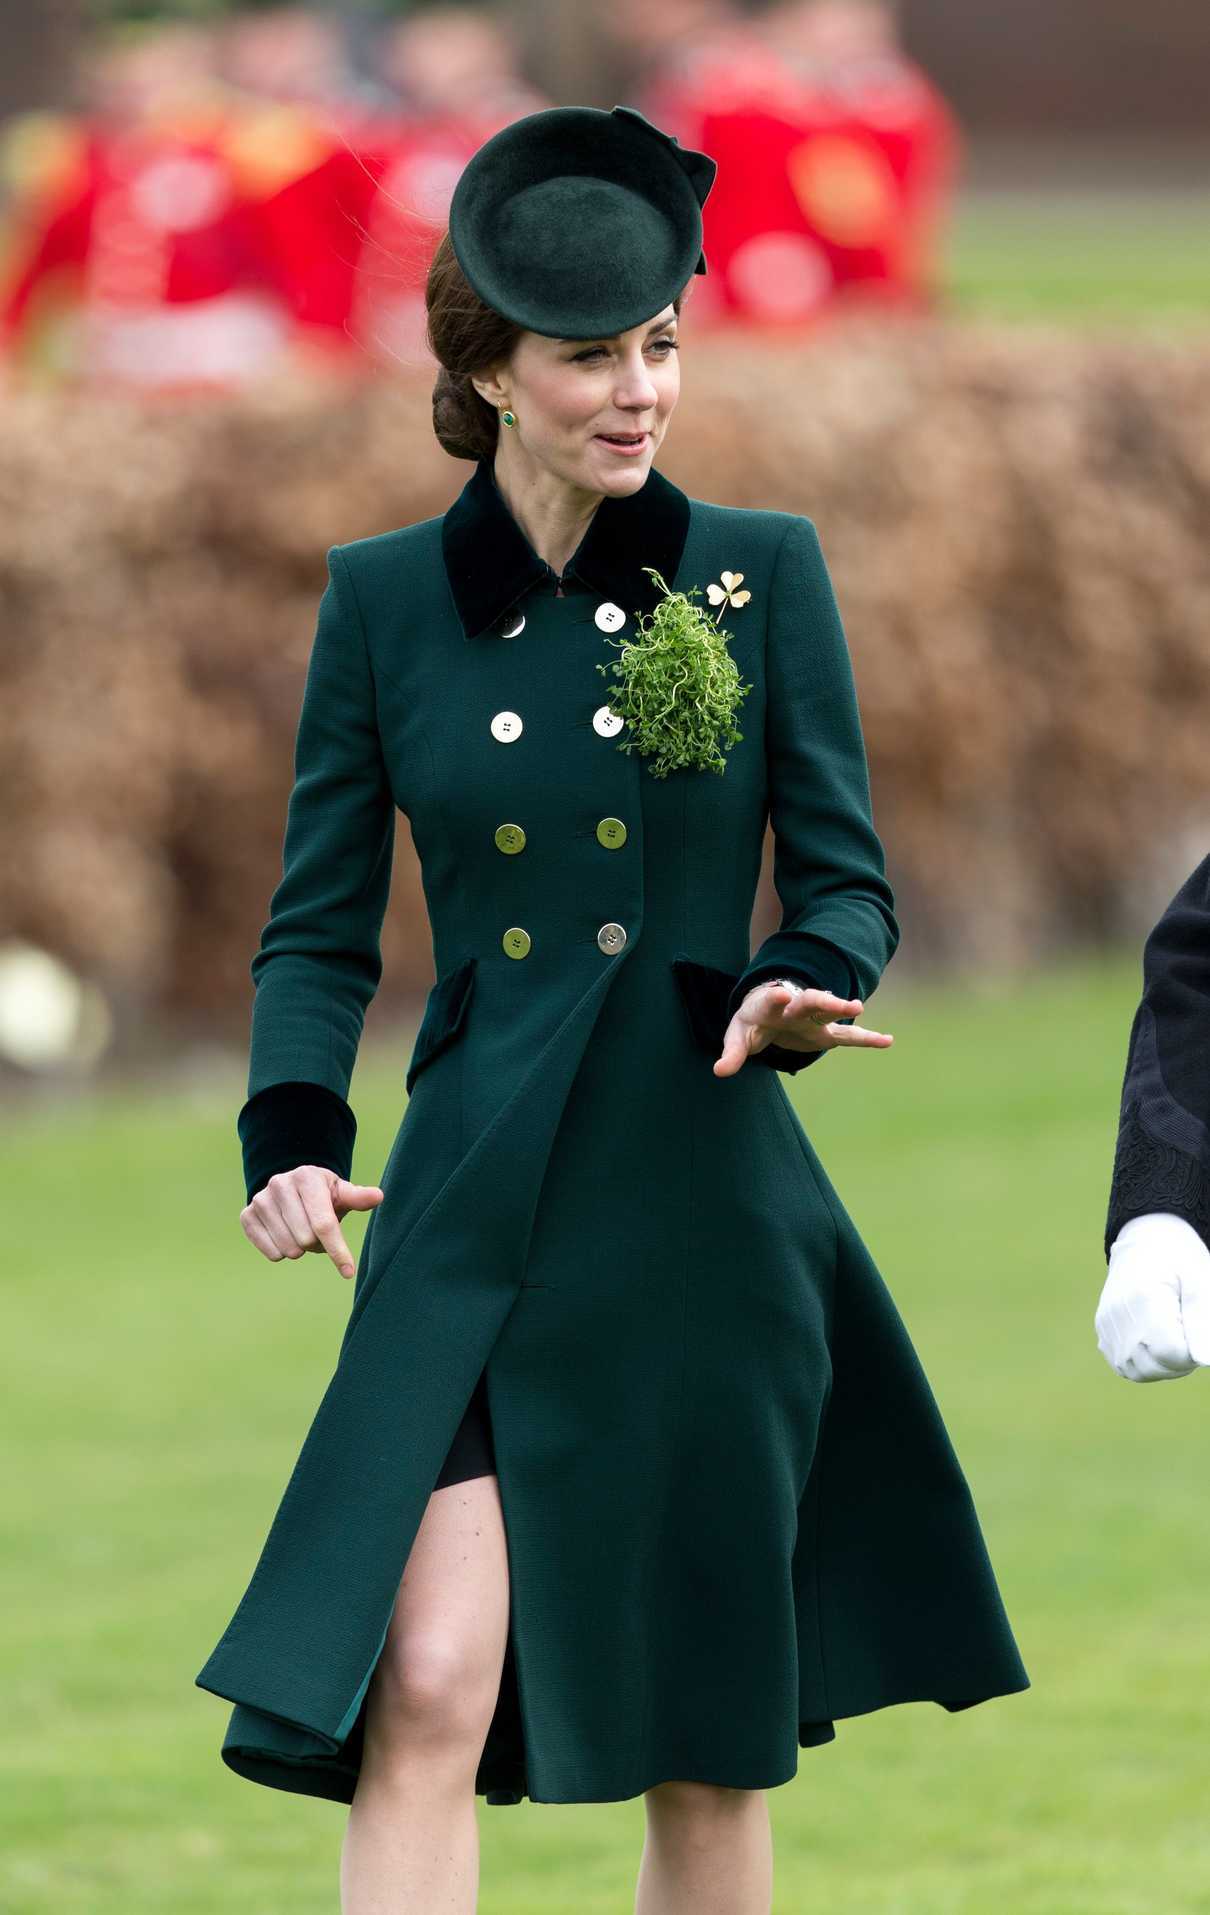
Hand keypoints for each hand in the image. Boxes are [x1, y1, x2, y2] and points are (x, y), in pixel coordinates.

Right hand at [241, 1166, 383, 1280]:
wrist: (291, 1189)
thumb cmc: (323, 1195)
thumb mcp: (341, 1194)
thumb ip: (358, 1198)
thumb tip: (378, 1196)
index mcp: (306, 1177)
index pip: (324, 1224)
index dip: (337, 1250)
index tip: (349, 1271)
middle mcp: (280, 1184)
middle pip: (306, 1239)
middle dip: (317, 1244)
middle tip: (317, 1232)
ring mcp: (260, 1199)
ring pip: (289, 1249)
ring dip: (301, 1249)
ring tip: (301, 1231)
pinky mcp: (246, 1216)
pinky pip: (271, 1253)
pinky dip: (282, 1252)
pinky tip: (284, 1235)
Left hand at [713, 978, 893, 1077]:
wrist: (767, 1011)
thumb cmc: (751, 1023)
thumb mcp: (737, 1037)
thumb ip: (731, 1054)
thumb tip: (719, 1071)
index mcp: (769, 1005)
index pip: (772, 999)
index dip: (776, 996)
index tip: (782, 993)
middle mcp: (794, 1007)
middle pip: (809, 1001)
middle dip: (822, 1000)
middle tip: (834, 1001)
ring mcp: (812, 1018)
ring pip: (830, 1012)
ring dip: (842, 1010)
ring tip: (857, 1009)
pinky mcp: (825, 1033)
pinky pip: (848, 1037)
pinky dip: (867, 1039)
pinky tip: (887, 1041)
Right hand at [1095, 1211, 1209, 1380]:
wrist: (1145, 1243)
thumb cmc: (1178, 1259)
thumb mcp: (1200, 1280)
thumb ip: (1203, 1320)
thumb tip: (1204, 1359)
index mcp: (1143, 1298)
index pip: (1171, 1353)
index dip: (1192, 1351)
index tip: (1196, 1327)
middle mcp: (1118, 1316)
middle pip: (1153, 1366)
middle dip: (1178, 1361)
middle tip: (1188, 1331)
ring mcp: (1106, 1326)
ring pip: (1138, 1371)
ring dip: (1161, 1365)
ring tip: (1173, 1336)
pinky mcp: (1102, 1333)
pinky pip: (1124, 1365)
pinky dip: (1144, 1362)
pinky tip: (1156, 1340)